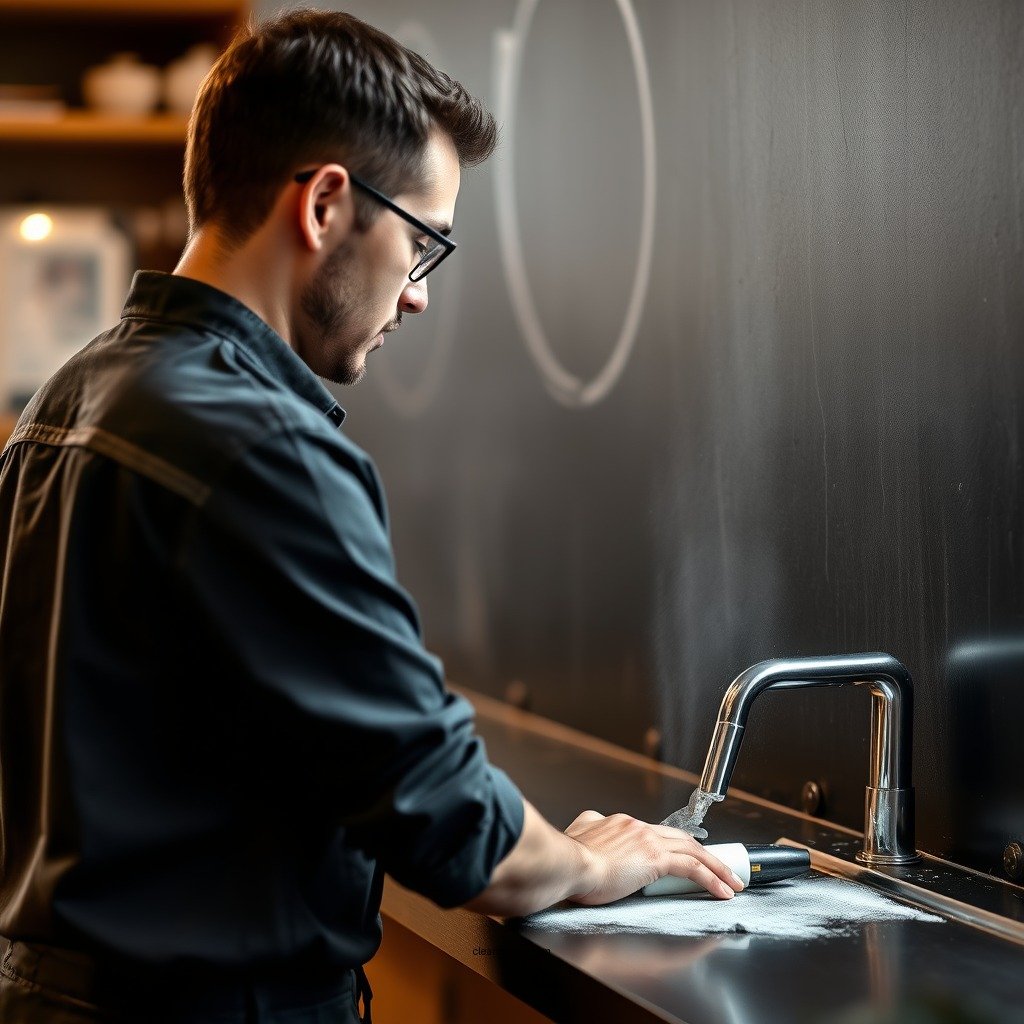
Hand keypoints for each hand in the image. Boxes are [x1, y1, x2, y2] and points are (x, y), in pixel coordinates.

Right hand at [563, 809, 743, 904]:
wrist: (567, 864)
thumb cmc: (569, 859)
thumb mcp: (578, 833)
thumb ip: (589, 826)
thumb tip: (591, 825)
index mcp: (620, 823)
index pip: (657, 832)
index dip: (676, 844)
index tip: (686, 855)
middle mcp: (637, 827)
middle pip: (681, 838)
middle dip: (704, 853)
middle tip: (720, 866)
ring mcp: (647, 840)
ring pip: (692, 850)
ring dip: (716, 866)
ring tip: (731, 881)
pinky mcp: (654, 859)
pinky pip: (692, 868)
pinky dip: (711, 877)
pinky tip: (722, 890)